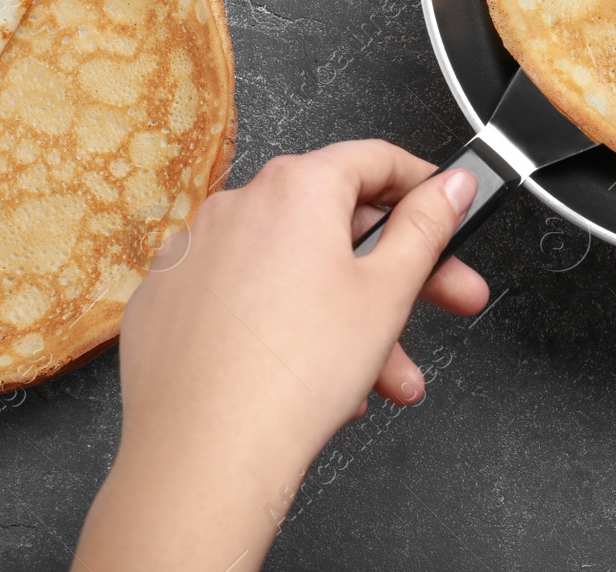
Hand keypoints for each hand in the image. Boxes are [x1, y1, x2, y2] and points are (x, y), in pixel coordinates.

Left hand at [76, 140, 488, 571]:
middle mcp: (237, 206)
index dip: (423, 185)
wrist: (205, 455)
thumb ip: (427, 225)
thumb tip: (449, 186)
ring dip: (347, 312)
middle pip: (337, 223)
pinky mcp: (166, 302)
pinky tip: (314, 374)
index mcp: (295, 188)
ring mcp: (193, 254)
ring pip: (294, 269)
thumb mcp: (390, 291)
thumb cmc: (293, 375)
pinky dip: (284, 324)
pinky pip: (244, 299)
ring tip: (384, 371)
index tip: (447, 209)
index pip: (376, 159)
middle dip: (398, 270)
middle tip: (443, 297)